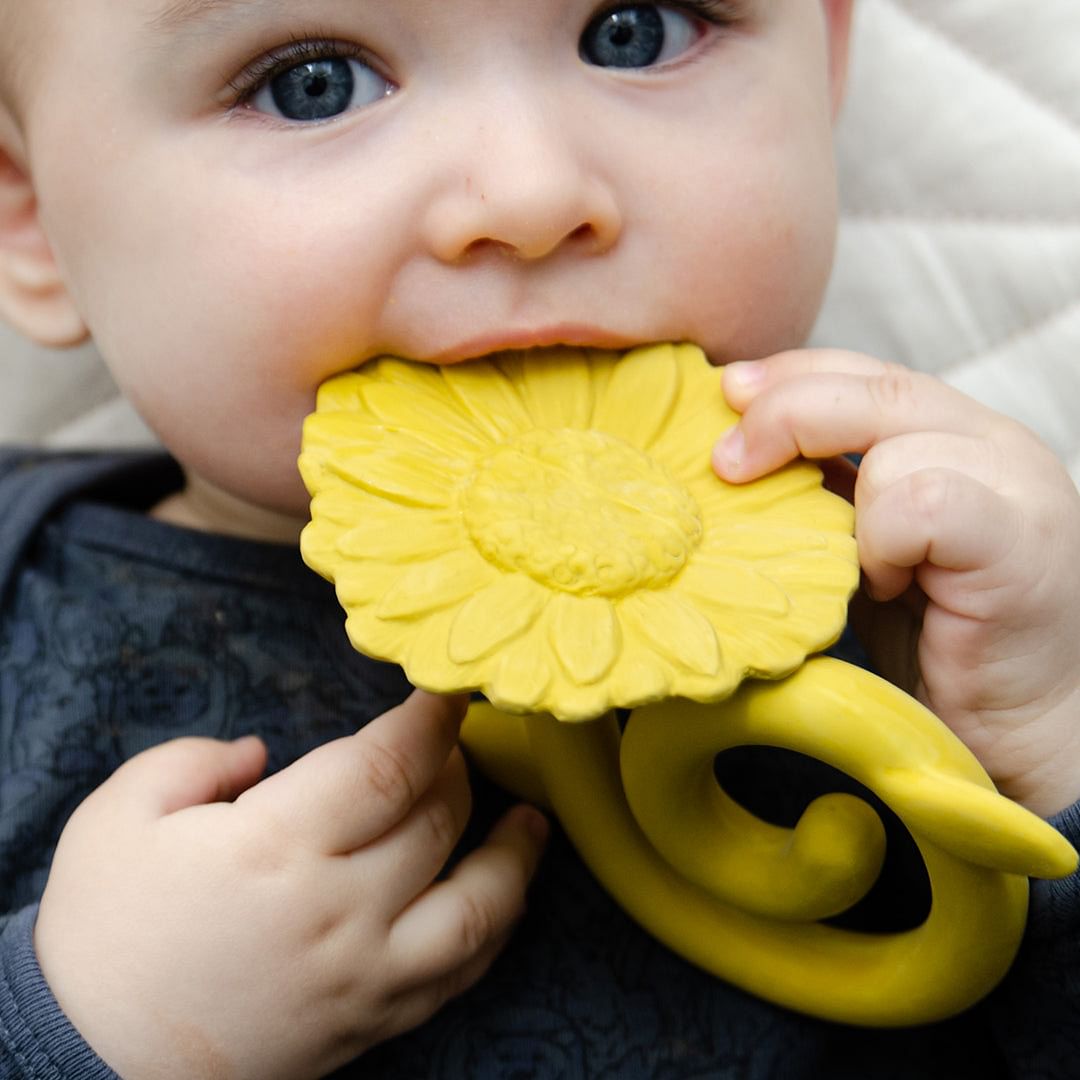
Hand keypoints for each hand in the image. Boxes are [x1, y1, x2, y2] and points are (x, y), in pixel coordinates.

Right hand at [34, 691, 547, 1079]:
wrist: (87, 1062)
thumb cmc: (102, 934)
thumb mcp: (119, 816)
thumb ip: (198, 759)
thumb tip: (267, 753)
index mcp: (277, 846)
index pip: (390, 764)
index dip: (432, 718)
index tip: (449, 692)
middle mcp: (338, 910)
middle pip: (436, 820)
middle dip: (454, 768)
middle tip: (445, 744)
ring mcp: (363, 974)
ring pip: (476, 909)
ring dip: (515, 857)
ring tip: (530, 821)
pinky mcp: (370, 1023)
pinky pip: (457, 975)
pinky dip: (495, 930)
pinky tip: (505, 899)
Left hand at [712, 349, 1079, 816]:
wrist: (1022, 726)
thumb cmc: (937, 638)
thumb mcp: (866, 543)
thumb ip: (831, 487)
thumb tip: (739, 445)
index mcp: (957, 433)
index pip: (864, 372)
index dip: (789, 375)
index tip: (725, 394)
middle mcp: (996, 442)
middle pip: (874, 387)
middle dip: (783, 414)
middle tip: (727, 463)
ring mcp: (1018, 485)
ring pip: (892, 442)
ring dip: (843, 504)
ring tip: (853, 566)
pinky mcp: (1021, 539)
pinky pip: (920, 502)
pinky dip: (882, 542)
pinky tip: (887, 586)